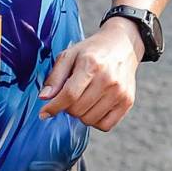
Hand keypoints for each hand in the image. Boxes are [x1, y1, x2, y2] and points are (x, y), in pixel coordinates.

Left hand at [39, 18, 141, 132]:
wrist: (123, 45)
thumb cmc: (92, 51)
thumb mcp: (69, 55)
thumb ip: (55, 76)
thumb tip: (44, 97)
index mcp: (91, 65)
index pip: (69, 95)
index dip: (53, 107)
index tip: (44, 113)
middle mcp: (108, 79)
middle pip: (77, 110)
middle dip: (68, 107)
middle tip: (71, 96)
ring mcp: (120, 92)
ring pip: (89, 120)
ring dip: (81, 114)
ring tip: (84, 99)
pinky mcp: (127, 101)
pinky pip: (105, 125)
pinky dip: (96, 121)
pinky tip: (95, 107)